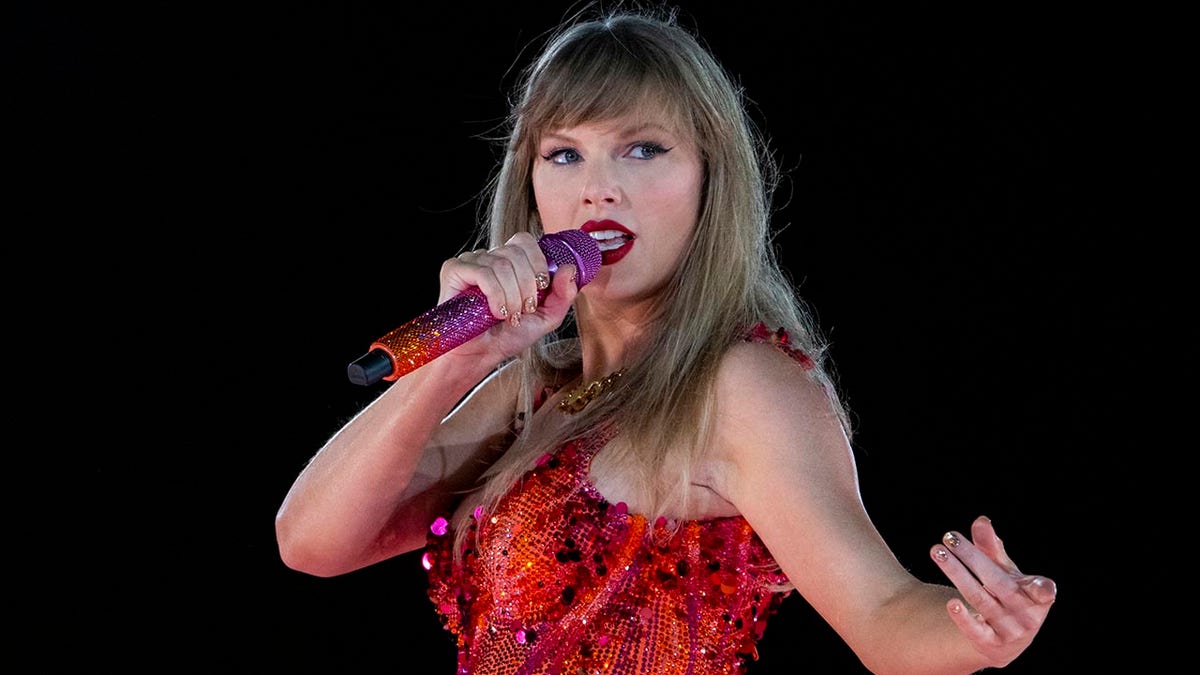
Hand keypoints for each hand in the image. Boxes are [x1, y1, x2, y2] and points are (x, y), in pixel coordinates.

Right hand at [438, 232, 579, 359]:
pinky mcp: (454, 270)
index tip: (541, 288)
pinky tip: (496, 312)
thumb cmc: (508, 336)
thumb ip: (563, 295)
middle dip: (527, 285)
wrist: (480, 356)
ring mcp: (471, 261)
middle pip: (516, 251)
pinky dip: (496, 294)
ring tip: (509, 316)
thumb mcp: (546, 318)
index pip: (525, 241)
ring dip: (512, 295)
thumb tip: (569, 269)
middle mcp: (490, 257)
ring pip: (502, 264)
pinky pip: (483, 272)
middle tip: (524, 309)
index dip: (538, 262)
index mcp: (510, 262)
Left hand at [930, 515, 1056, 667]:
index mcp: (1037, 595)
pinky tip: (950, 603)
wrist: (1006, 638)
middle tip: (948, 538)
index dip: (1043, 589)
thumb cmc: (1007, 593)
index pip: (1042, 591)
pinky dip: (963, 618)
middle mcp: (1026, 615)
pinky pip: (975, 630)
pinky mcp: (990, 644)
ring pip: (979, 599)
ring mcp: (1009, 631)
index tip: (1044, 586)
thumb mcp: (1004, 571)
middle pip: (997, 583)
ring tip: (937, 552)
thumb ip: (992, 547)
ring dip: (956, 574)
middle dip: (972, 558)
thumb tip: (980, 521)